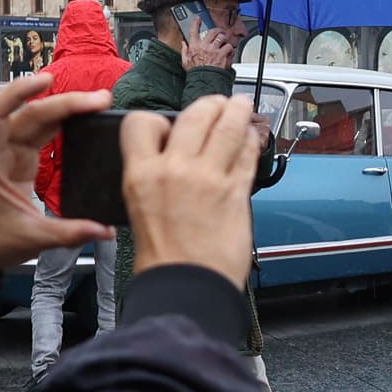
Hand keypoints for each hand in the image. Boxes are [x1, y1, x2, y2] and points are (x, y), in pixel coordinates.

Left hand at [0, 72, 113, 272]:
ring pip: (35, 120)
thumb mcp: (29, 238)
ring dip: (63, 109)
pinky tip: (77, 116)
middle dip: (63, 102)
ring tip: (95, 104)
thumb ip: (69, 233)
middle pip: (28, 114)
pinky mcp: (17, 159)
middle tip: (98, 100)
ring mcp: (6, 152)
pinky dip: (57, 122)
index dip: (19, 91)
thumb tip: (104, 230)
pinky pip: (38, 132)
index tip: (47, 80)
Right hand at [124, 95, 261, 286]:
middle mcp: (174, 169)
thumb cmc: (164, 259)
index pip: (142, 122)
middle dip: (211, 105)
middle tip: (219, 105)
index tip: (172, 123)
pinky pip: (247, 153)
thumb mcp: (140, 207)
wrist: (185, 286)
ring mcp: (208, 177)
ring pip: (228, 126)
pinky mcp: (236, 190)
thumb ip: (156, 175)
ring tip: (242, 108)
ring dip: (238, 112)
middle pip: (195, 114)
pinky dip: (251, 142)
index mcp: (141, 174)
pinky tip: (252, 141)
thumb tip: (177, 155)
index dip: (158, 118)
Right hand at [184, 21, 238, 70]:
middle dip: (217, 30)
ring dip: (224, 38)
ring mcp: (214, 49)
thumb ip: (184, 51)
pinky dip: (230, 49)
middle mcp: (204, 45)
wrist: (204, 80)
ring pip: (222, 37)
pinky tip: (228, 51)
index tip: (198, 19)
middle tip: (219, 32)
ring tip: (225, 41)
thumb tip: (183, 44)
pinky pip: (229, 47)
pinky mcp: (222, 54)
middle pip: (212, 31)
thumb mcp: (185, 61)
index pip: (193, 31)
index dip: (196, 23)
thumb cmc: (195, 72)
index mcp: (194, 46)